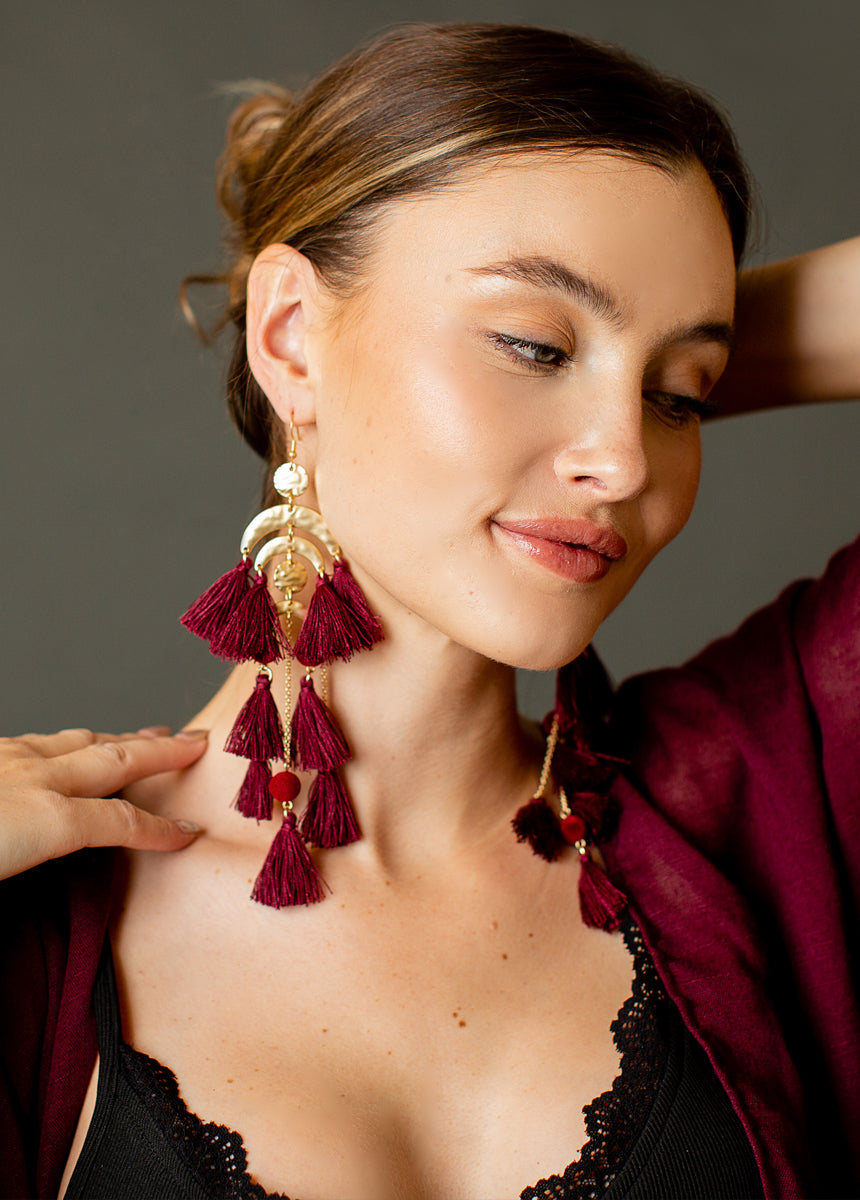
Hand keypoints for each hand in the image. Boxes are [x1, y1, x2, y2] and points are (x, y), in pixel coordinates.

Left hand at [0, 726, 208, 880]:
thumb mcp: (6, 878)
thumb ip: (42, 889)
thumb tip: (54, 928)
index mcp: (43, 818)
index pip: (121, 822)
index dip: (160, 829)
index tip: (188, 833)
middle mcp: (33, 778)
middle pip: (114, 761)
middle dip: (161, 753)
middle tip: (194, 742)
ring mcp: (9, 758)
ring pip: (78, 740)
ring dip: (119, 739)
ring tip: (144, 736)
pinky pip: (40, 739)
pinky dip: (69, 741)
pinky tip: (66, 746)